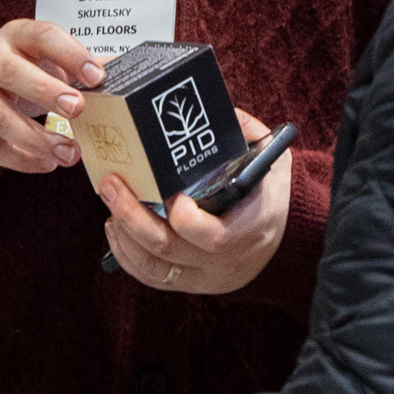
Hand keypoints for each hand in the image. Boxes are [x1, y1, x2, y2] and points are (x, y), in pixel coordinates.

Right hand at [0, 18, 103, 173]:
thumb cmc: (20, 72)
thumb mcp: (45, 60)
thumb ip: (79, 67)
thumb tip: (125, 71)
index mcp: (16, 36)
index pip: (43, 36)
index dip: (70, 54)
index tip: (97, 77)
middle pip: (11, 72)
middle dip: (46, 92)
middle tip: (77, 110)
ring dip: (36, 139)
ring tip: (68, 152)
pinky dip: (20, 159)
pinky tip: (45, 163)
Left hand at [101, 111, 291, 296]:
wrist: (283, 238)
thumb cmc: (270, 192)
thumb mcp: (272, 158)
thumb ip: (246, 132)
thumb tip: (213, 109)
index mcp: (251, 228)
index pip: (213, 237)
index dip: (184, 219)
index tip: (170, 193)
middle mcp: (228, 261)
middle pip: (169, 248)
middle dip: (132, 215)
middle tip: (111, 185)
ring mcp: (207, 277)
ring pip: (153, 267)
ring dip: (124, 235)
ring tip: (110, 203)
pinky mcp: (191, 284)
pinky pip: (151, 278)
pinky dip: (126, 255)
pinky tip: (116, 229)